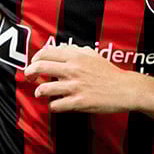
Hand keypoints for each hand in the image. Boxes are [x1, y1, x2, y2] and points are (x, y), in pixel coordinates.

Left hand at [23, 44, 140, 113]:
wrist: (125, 89)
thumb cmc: (109, 72)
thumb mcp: (92, 55)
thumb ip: (75, 50)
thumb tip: (61, 47)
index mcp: (75, 56)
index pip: (45, 52)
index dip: (34, 58)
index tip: (33, 64)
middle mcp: (73, 69)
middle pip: (39, 68)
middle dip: (29, 73)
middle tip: (28, 77)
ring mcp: (75, 86)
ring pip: (44, 89)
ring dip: (39, 91)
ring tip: (40, 92)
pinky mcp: (79, 102)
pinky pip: (55, 105)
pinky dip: (52, 106)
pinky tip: (55, 104)